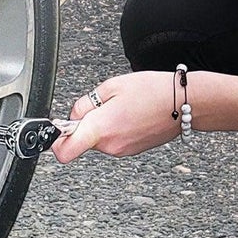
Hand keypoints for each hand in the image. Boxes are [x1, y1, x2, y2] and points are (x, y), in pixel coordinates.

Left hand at [51, 71, 183, 163]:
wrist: (182, 103)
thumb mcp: (111, 86)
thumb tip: (74, 115)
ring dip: (102, 125)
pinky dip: (115, 129)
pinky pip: (113, 141)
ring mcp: (122, 150)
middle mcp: (110, 145)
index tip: (56, 131)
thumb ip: (86, 103)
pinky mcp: (132, 150)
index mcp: (100, 128)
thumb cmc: (152, 91)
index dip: (55, 142)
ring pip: (98, 139)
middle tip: (102, 105)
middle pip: (82, 140)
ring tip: (121, 107)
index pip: (64, 151)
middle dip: (86, 123)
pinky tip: (130, 115)